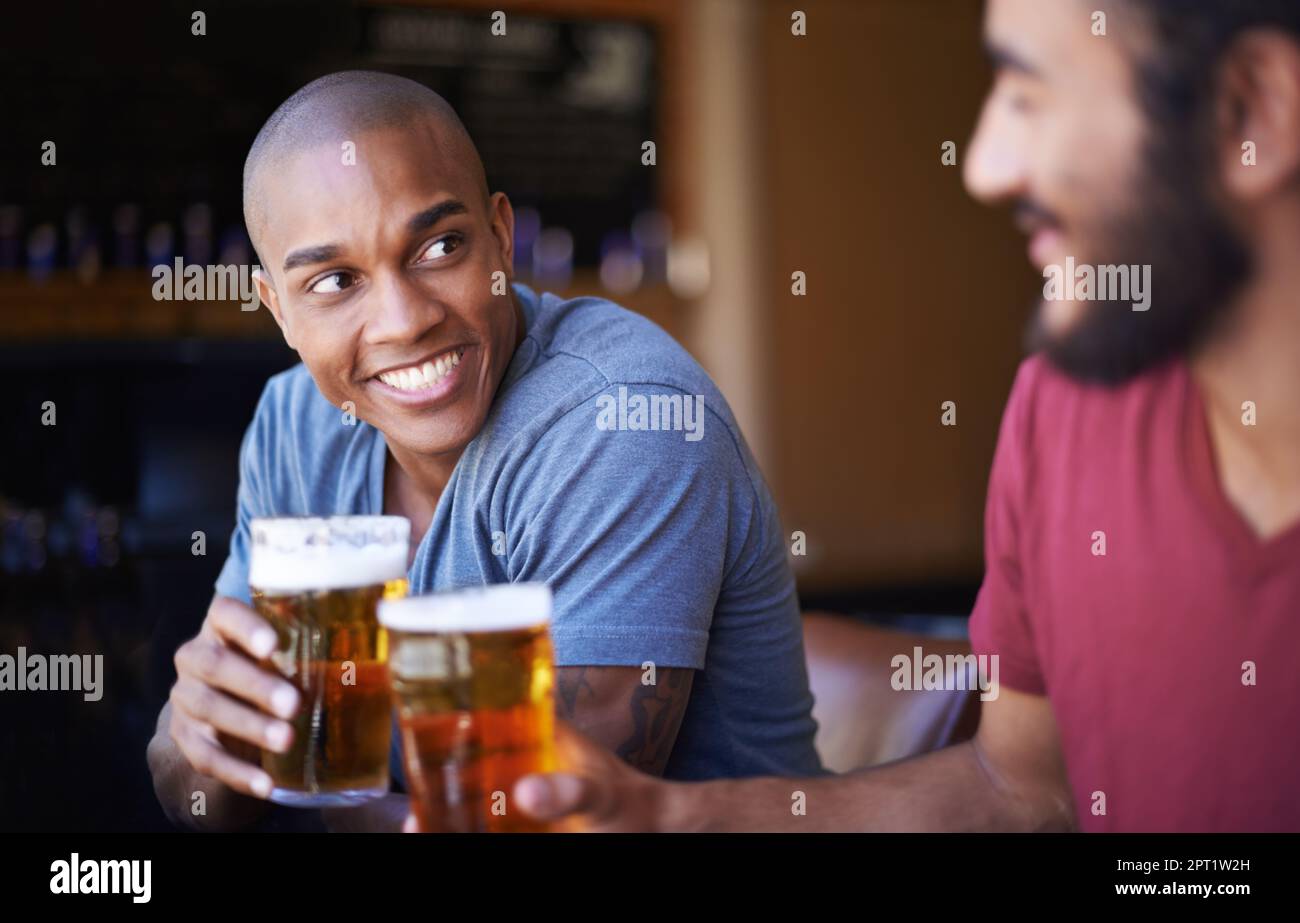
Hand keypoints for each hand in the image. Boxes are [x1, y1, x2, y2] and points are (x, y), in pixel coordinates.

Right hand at [165, 596, 299, 798]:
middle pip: (216, 665)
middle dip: (255, 685)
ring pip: (210, 709)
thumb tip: (378, 641)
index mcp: (222, 627)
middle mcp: (195, 657)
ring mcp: (186, 697)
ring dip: (250, 727)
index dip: (246, 627)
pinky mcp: (185, 737)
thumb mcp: (286, 652)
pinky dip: (236, 772)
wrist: (226, 709)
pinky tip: (265, 784)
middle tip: (293, 703)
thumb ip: (315, 646)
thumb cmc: (272, 668)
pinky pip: (205, 756)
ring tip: (287, 740)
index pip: (225, 613)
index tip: (273, 645)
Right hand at [398, 721, 670, 832]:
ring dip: (443, 809)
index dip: (442, 722)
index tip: (413, 739)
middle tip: (412, 812)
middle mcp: (522, 753)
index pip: (481, 709)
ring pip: (470, 791)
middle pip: (464, 756)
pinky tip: (442, 833)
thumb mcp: (603, 795)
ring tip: (418, 828)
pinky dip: (462, 826)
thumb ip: (572, 789)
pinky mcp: (524, 817)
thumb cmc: (636, 805)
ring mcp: (521, 787)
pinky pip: (486, 819)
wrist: (658, 830)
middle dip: (433, 780)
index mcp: (537, 728)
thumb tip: (527, 792)